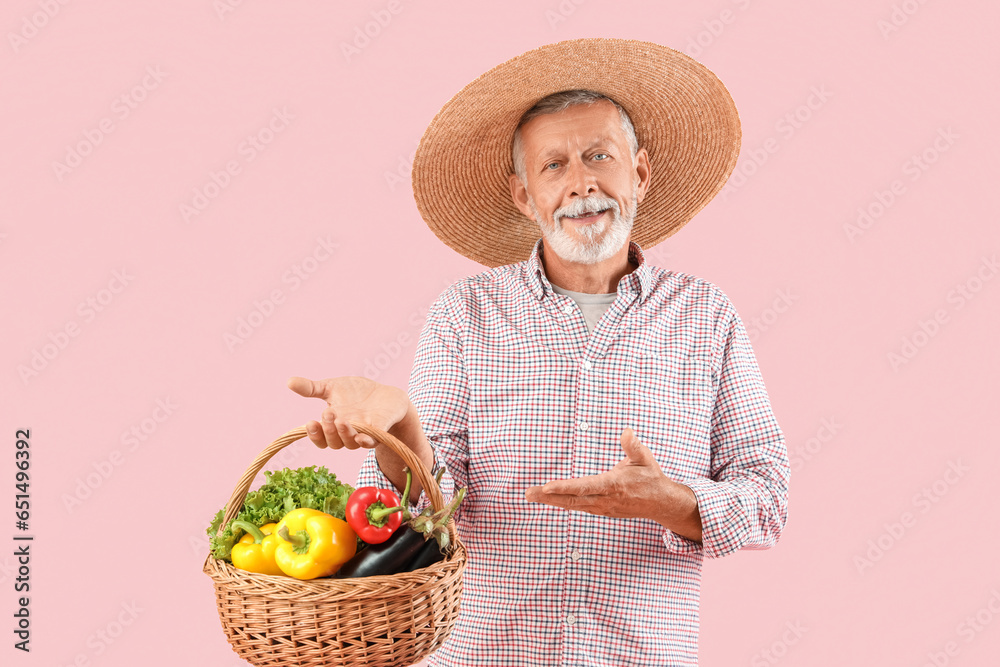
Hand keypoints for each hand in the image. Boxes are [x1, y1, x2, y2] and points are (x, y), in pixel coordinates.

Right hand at [286, 376, 407, 449]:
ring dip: (344, 434)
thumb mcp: (332, 387)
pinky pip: (373, 442)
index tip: (310, 422)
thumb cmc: (357, 393)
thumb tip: (289, 382)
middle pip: (334, 442)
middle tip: (328, 413)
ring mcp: (364, 434)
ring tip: (341, 420)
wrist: (386, 393)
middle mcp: (347, 434)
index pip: (321, 439)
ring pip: (351, 443)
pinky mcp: (381, 431)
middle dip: (328, 430)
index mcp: (333, 426)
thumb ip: (312, 388)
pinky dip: (367, 441)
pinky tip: (362, 437)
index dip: (314, 435)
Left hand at [524, 428, 701, 540]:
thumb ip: (633, 445)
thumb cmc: (650, 477)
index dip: (564, 487)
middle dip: (548, 497)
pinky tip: (549, 499)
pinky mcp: (601, 510)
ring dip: (551, 501)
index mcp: (612, 485)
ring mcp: (602, 508)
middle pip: (571, 500)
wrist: (660, 502)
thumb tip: (627, 431)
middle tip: (528, 494)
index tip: (547, 486)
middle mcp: (604, 499)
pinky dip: (562, 503)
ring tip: (531, 496)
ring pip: (572, 505)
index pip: (584, 487)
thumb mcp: (644, 458)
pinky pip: (577, 507)